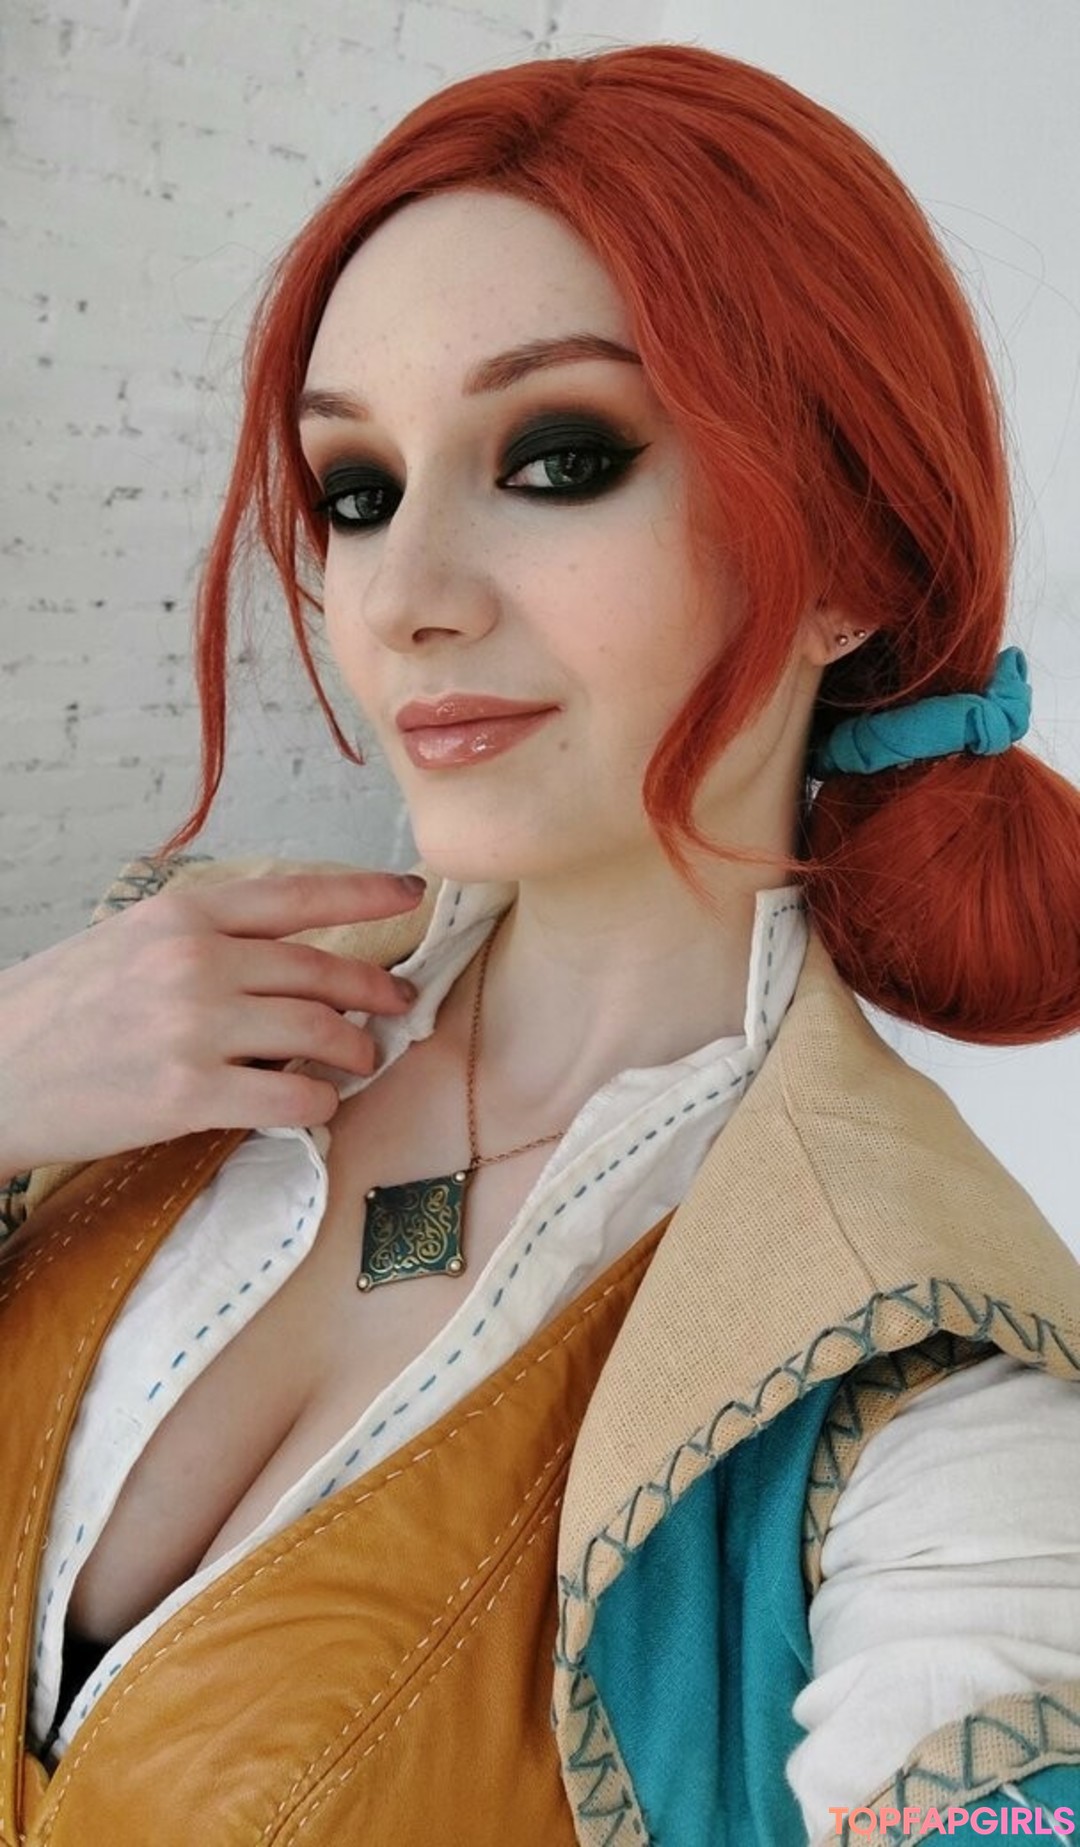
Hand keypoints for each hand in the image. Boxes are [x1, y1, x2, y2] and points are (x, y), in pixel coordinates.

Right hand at [0, 871, 426, 1174]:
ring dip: (354, 1052)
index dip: (364, 894)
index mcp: (182, 913)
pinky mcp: (188, 1094)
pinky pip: (292, 1098)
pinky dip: (319, 1104)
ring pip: (320, 1033)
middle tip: (398, 1005)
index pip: (295, 895)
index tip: (410, 893)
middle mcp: (196, 960)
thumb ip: (205, 939)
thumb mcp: (127, 941)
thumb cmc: (58, 1010)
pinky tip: (315, 1107)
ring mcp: (194, 1027)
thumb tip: (286, 959)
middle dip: (375, 991)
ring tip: (357, 1062)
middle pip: (323, 970)